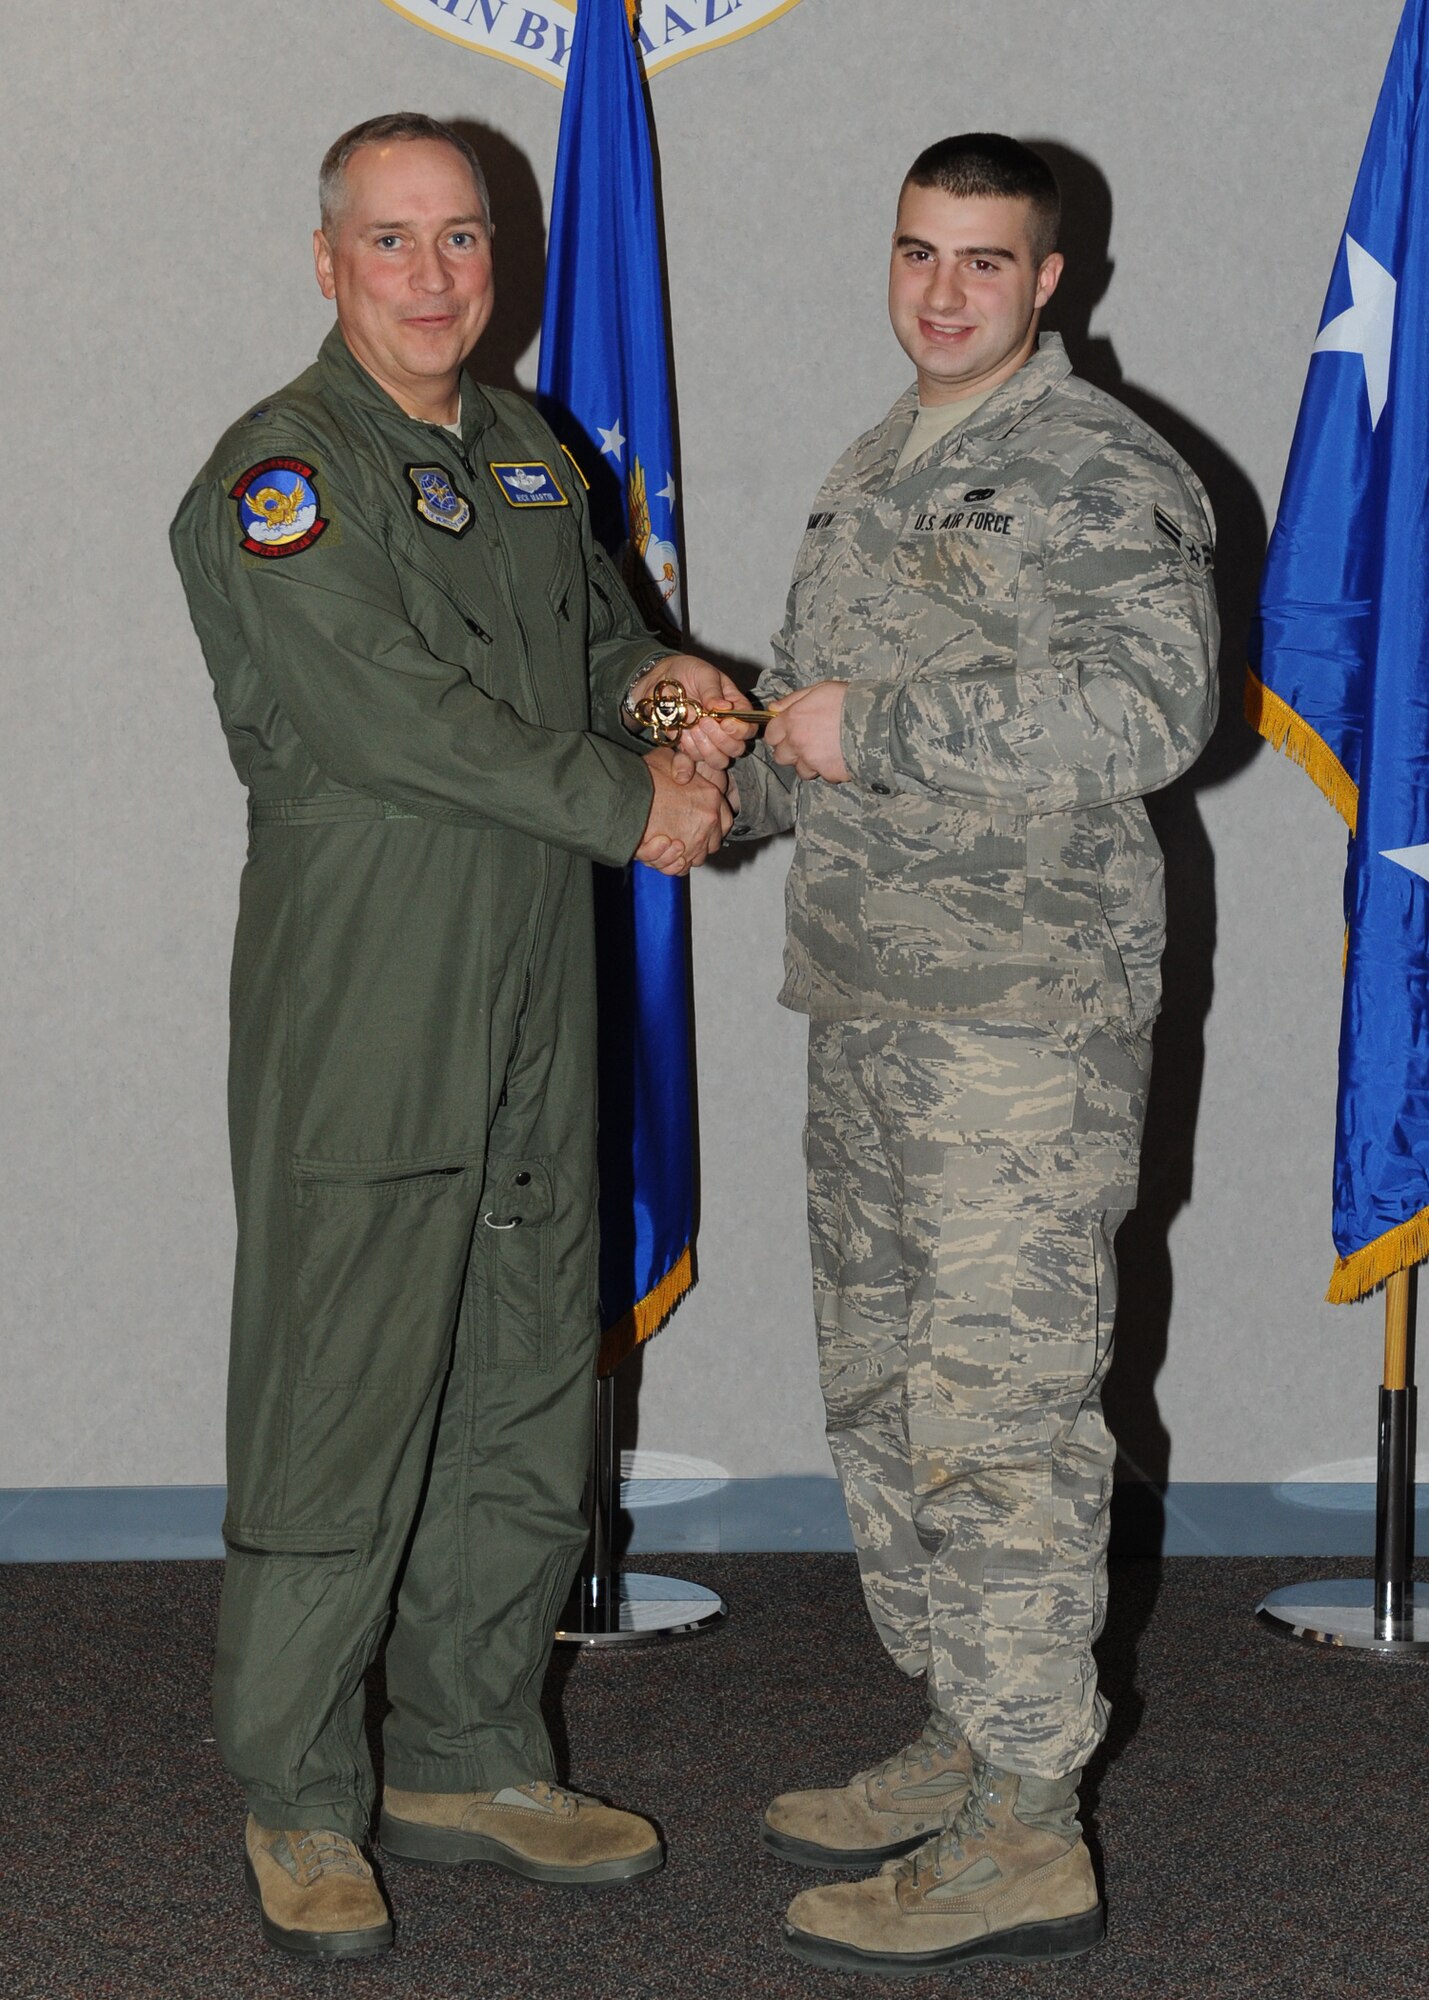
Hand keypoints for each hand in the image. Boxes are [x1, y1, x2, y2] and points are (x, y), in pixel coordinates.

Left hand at [626, 654, 756, 769]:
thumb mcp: (702, 673)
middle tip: (703, 722)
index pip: (749, 727)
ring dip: (705, 748)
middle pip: (736, 749)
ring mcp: (708, 740)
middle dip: (721, 740)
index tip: (724, 722)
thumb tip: (723, 707)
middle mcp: (725, 728)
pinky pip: (694, 761)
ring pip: (718, 760)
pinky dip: (688, 754)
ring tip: (691, 728)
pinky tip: (681, 735)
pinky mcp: (690, 747)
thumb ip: (712, 690)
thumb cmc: (686, 672)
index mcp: (735, 708)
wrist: (659, 680)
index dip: (740, 730)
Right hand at [635, 746, 732, 874]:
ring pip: (696, 857)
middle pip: (712, 842)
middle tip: (680, 834)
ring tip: (667, 843)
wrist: (621, 794)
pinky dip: (672, 864)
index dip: (713, 823)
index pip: (725, 819)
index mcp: (711, 797)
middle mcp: (708, 821)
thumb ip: (682, 763)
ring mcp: (694, 841)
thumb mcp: (665, 757)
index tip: (698, 822)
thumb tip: (685, 776)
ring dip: (684, 853)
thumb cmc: (642, 776)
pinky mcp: (676, 857)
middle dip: (699, 841)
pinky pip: (680, 868)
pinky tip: (661, 849)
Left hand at [765, 680, 850, 781]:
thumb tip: (773, 708)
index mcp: (793, 719)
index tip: (788, 732)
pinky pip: (822, 775)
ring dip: (809, 763)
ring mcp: (812, 760)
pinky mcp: (828, 773)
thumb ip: (793, 699)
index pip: (770, 735)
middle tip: (807, 743)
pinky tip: (839, 757)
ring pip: (800, 770)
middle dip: (791, 751)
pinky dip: (828, 769)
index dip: (778, 734)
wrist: (877, 720)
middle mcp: (798, 742)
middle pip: (781, 756)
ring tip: (825, 752)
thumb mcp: (820, 689)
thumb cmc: (850, 700)